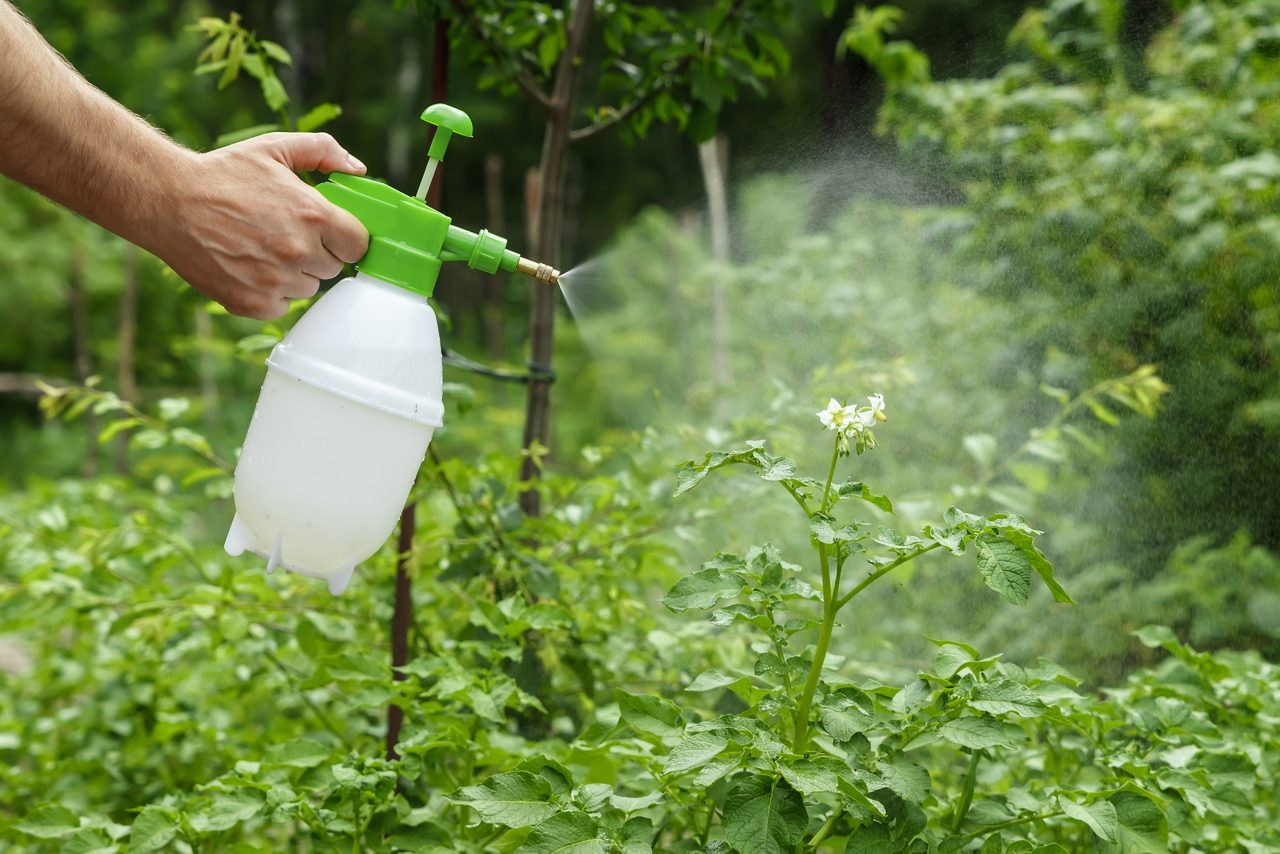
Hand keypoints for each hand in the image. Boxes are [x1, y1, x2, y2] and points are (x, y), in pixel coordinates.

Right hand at [157, 132, 369, 319]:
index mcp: (313, 216)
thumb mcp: (274, 148)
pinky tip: (249, 266)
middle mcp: (298, 252)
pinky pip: (281, 305)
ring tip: (262, 247)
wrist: (168, 201)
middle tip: (285, 233)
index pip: (358, 244)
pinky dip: (270, 292)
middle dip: (316, 252)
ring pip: (306, 287)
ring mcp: (275, 281)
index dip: (345, 237)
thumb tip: (357, 168)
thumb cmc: (223, 174)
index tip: (330, 232)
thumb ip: (322, 151)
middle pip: (333, 267)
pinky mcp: (252, 303)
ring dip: (293, 273)